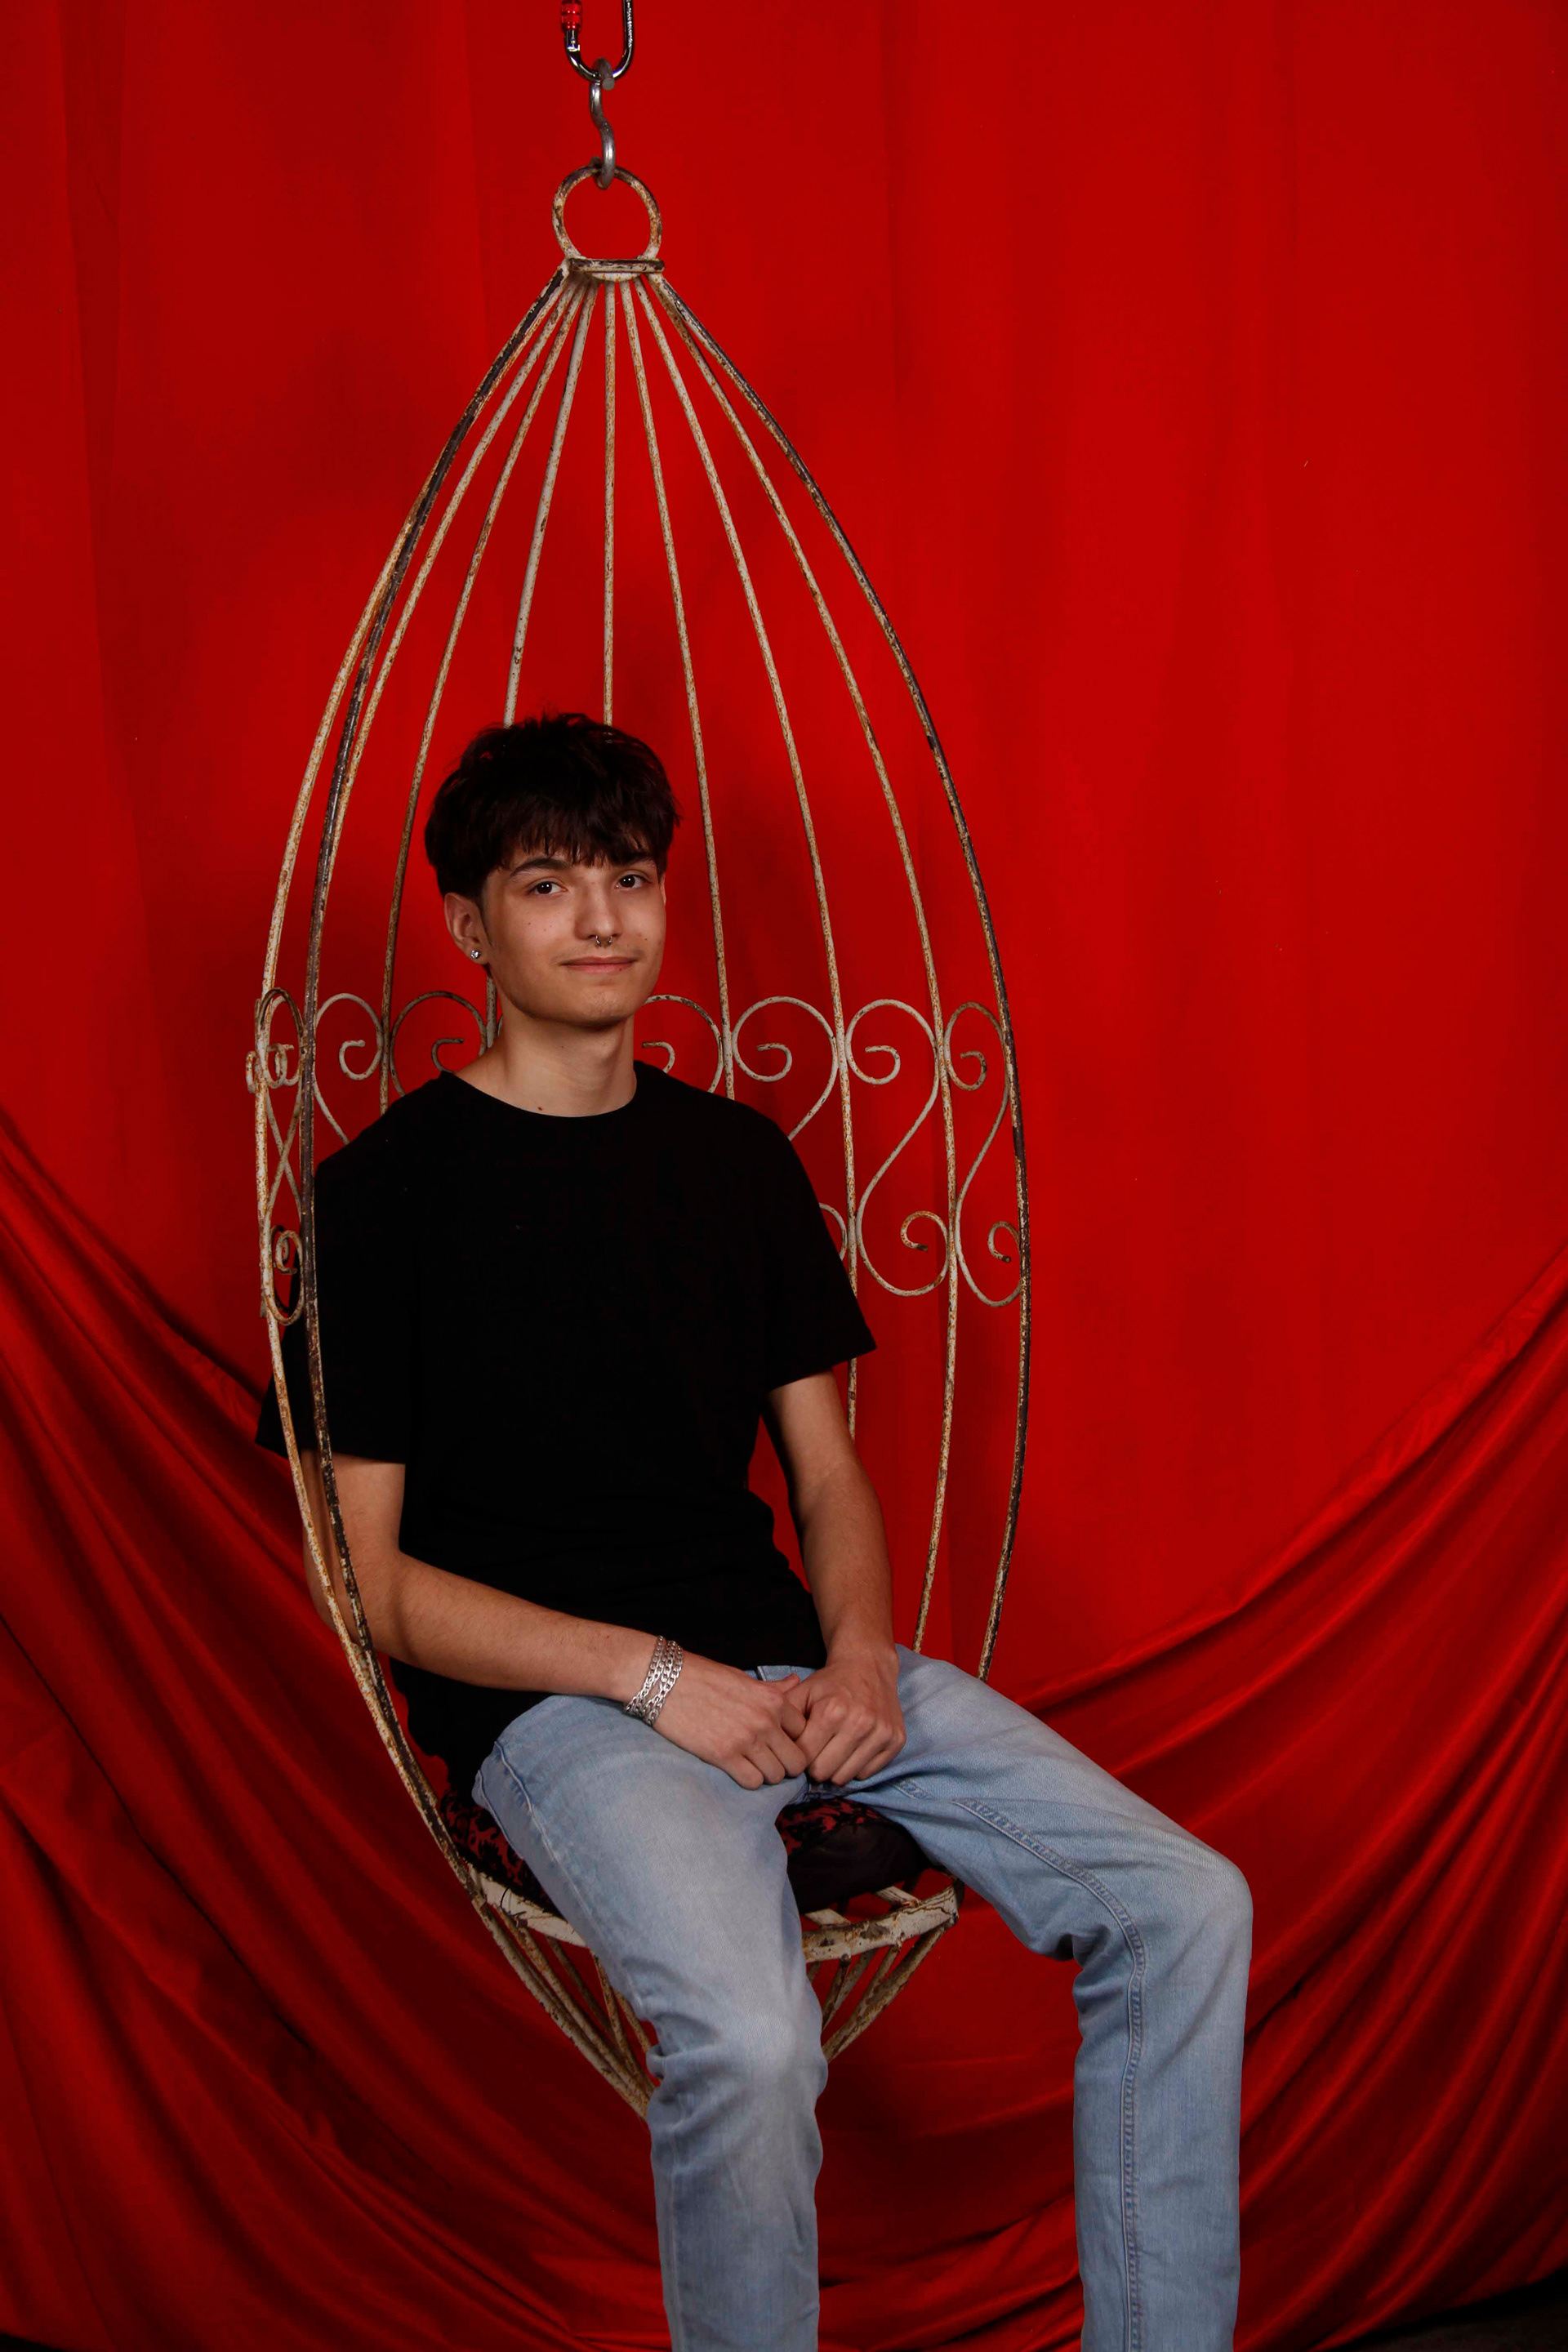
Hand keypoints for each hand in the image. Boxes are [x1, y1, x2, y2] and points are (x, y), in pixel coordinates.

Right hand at [649, 1651, 810, 1789]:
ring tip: (752, 1764)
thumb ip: (773, 1688)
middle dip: (786, 1763)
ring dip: (766, 1773)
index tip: (780, 1743)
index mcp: (773, 1700)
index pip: (804, 1732)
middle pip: (796, 1760)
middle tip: (770, 1760)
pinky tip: (737, 1768)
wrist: (665, 1681)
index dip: (793, 1740)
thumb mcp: (743, 1678)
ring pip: (776, 1775)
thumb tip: (795, 1682)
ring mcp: (746, 1739)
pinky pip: (753, 1782)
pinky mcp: (724, 1755)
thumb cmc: (703, 1676)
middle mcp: (765, 1720)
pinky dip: (748, 1779)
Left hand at [794, 1644, 904, 1785]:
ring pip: (844, 1777)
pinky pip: (866, 1774)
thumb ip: (783, 1719)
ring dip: (835, 1768)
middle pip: (822, 1772)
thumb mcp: (802, 1692)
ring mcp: (880, 1733)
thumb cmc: (830, 1683)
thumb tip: (775, 1751)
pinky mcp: (895, 1741)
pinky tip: (853, 1747)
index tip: (801, 1745)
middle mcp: (859, 1723)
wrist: (868, 1665)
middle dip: (814, 1764)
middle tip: (817, 1749)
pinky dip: (856, 1765)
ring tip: (833, 1749)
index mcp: (831, 1711)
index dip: (798, 1754)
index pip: (804, 1757)